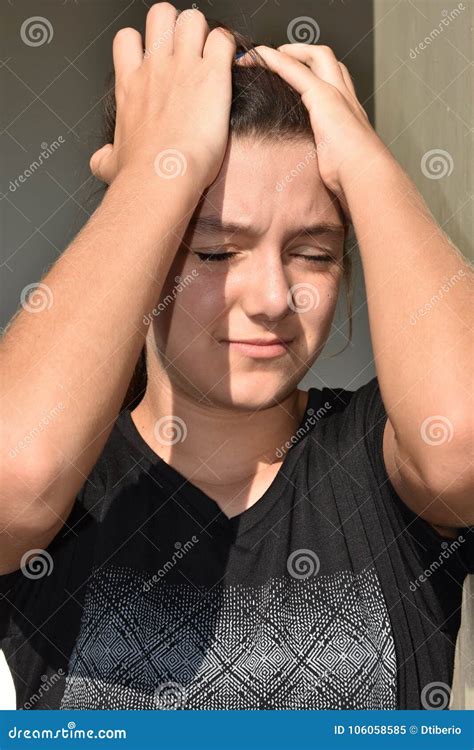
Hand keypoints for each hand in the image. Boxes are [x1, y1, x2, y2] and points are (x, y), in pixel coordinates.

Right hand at [90, 2, 235, 188]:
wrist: (162, 176)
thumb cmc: (139, 174)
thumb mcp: (111, 164)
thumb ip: (105, 157)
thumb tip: (101, 159)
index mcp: (130, 84)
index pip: (127, 38)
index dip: (143, 42)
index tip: (156, 61)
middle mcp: (155, 68)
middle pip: (161, 15)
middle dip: (176, 27)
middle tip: (187, 53)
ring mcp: (184, 67)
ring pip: (193, 19)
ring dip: (204, 35)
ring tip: (210, 59)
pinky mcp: (212, 75)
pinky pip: (223, 40)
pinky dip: (228, 49)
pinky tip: (228, 69)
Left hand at [237, 44, 387, 217]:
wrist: (367, 177)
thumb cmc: (356, 182)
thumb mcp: (339, 170)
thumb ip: (329, 167)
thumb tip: (323, 190)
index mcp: (350, 116)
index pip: (334, 84)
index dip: (314, 75)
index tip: (294, 78)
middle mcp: (346, 99)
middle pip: (328, 61)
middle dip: (304, 54)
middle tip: (279, 58)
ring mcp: (337, 94)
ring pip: (316, 56)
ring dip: (288, 52)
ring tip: (264, 55)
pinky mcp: (323, 97)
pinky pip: (294, 69)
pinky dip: (276, 60)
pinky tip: (259, 57)